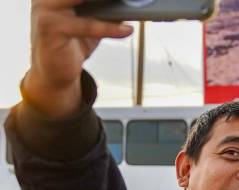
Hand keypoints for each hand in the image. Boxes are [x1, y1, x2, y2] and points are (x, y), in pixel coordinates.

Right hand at [25, 0, 131, 117]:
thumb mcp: (92, 22)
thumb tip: (132, 4)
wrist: (54, 72)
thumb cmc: (73, 43)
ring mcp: (46, 10)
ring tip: (132, 5)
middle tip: (130, 1)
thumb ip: (106, 10)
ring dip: (110, 2)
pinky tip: (126, 30)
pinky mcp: (51, 27)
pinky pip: (86, 25)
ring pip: (83, 0)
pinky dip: (109, 28)